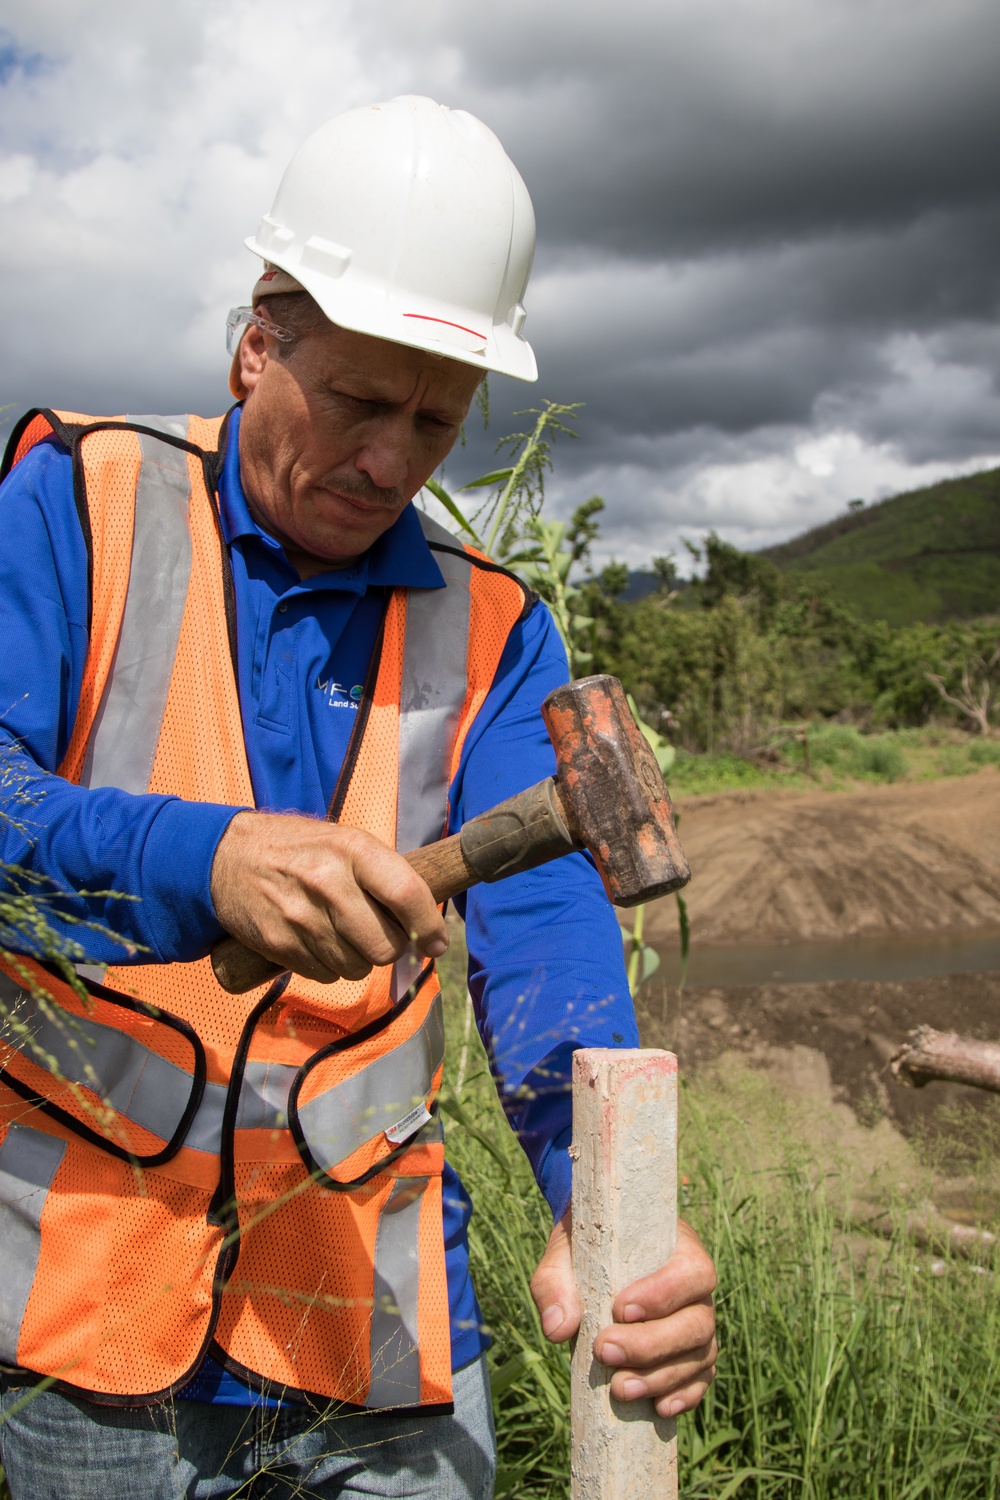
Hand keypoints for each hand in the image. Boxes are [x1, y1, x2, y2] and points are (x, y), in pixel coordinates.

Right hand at [210, 811, 447, 983]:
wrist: (226, 856)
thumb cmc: (298, 849)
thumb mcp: (343, 841)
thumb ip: (383, 875)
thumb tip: (427, 923)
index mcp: (352, 849)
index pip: (407, 894)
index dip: (429, 926)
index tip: (437, 943)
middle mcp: (327, 882)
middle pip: (385, 946)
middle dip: (390, 947)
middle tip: (378, 933)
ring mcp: (301, 916)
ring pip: (357, 967)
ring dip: (358, 959)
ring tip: (341, 932)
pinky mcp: (279, 943)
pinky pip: (325, 975)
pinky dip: (328, 966)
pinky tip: (316, 940)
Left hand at [529, 1212, 716, 1418]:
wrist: (593, 1257)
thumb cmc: (584, 1249)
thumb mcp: (564, 1253)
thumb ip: (555, 1283)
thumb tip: (557, 1329)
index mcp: (677, 1248)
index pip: (692, 1270)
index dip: (664, 1294)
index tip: (620, 1310)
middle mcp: (696, 1288)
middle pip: (698, 1322)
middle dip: (653, 1344)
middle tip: (606, 1351)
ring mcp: (698, 1322)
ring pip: (701, 1354)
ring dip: (663, 1376)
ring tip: (620, 1389)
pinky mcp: (692, 1354)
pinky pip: (701, 1377)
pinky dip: (685, 1394)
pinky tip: (659, 1407)